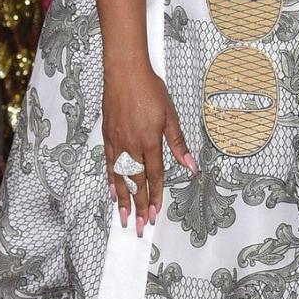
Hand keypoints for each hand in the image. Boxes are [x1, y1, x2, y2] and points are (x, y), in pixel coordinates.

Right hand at [103, 64, 196, 233]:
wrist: (124, 72)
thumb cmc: (150, 89)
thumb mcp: (170, 115)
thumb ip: (178, 143)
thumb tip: (191, 165)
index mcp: (150, 141)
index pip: (155, 176)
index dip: (156, 196)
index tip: (156, 214)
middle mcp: (132, 146)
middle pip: (136, 182)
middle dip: (139, 206)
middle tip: (139, 227)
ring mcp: (117, 142)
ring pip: (120, 177)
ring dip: (123, 200)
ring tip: (124, 218)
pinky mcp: (107, 136)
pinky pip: (109, 164)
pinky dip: (111, 180)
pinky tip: (113, 192)